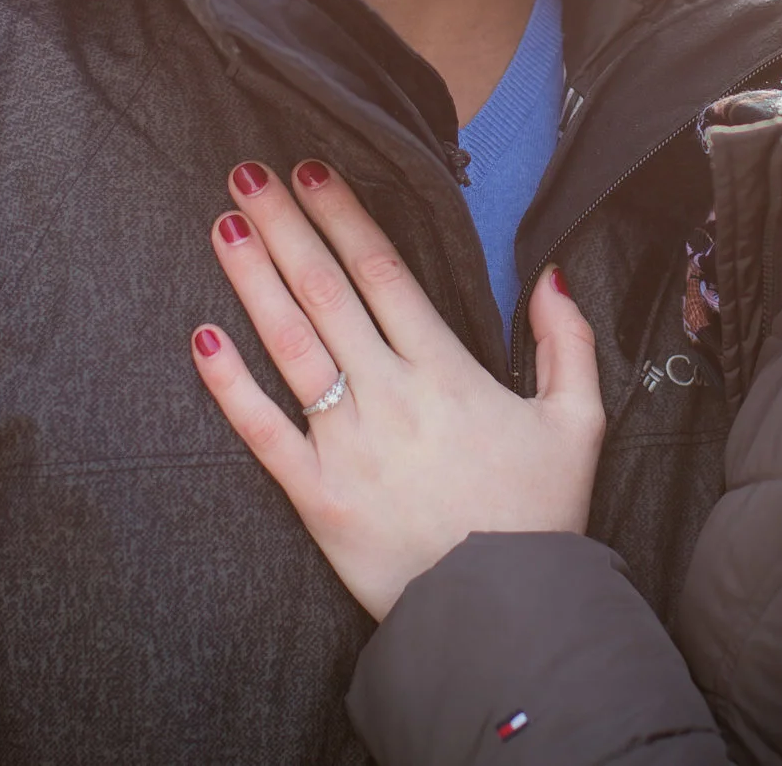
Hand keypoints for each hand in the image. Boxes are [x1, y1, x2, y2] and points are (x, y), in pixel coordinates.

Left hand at [189, 159, 604, 620]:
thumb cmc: (541, 516)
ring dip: (253, 281)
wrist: (507, 612)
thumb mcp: (579, 422)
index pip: (383, 273)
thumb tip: (550, 274)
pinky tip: (201, 339)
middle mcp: (391, 395)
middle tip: (245, 172)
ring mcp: (349, 446)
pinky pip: (264, 436)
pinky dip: (230, 388)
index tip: (310, 169)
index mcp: (447, 370)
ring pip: (292, 347)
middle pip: (327, 292)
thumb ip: (567, 343)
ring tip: (223, 226)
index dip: (342, 215)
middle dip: (285, 226)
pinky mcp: (318, 499)